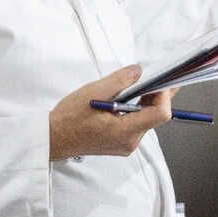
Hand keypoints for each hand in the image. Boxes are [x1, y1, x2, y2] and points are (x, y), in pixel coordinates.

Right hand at [50, 68, 173, 161]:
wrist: (53, 138)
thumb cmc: (69, 119)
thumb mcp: (94, 92)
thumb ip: (120, 80)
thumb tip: (138, 71)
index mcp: (125, 131)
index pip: (161, 114)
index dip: (164, 95)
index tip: (159, 81)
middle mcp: (130, 142)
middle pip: (156, 116)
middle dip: (156, 96)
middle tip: (154, 77)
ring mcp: (126, 144)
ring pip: (147, 120)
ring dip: (146, 102)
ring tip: (138, 86)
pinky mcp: (122, 143)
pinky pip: (137, 125)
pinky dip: (137, 110)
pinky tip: (128, 99)